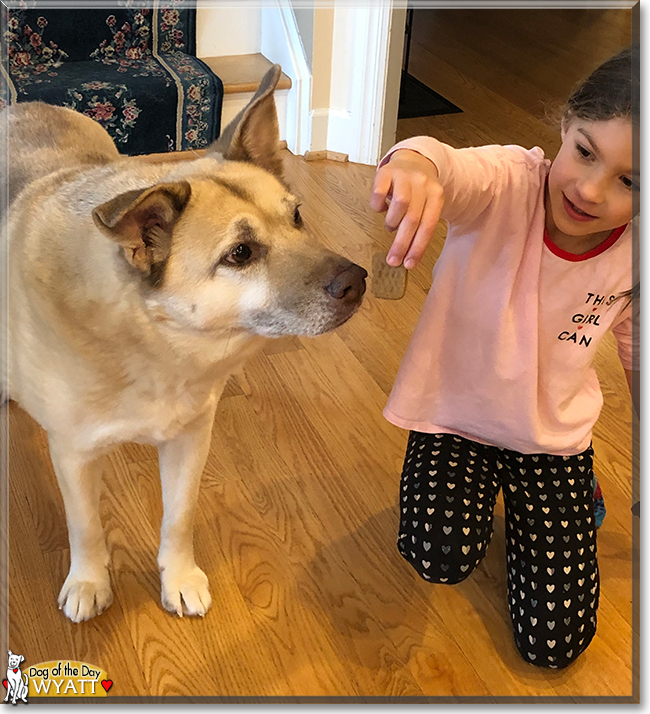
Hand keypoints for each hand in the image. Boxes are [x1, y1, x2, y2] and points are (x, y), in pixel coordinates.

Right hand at [370, 149, 443, 268]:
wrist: (414, 160)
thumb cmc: (419, 191)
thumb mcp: (428, 205)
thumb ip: (421, 226)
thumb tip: (408, 256)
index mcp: (436, 195)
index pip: (428, 226)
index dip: (417, 247)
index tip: (408, 264)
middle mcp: (422, 184)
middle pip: (413, 219)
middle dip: (401, 244)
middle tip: (393, 260)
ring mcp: (404, 176)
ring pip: (400, 204)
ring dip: (392, 222)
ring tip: (390, 227)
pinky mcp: (387, 171)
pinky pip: (379, 191)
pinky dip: (377, 205)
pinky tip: (380, 209)